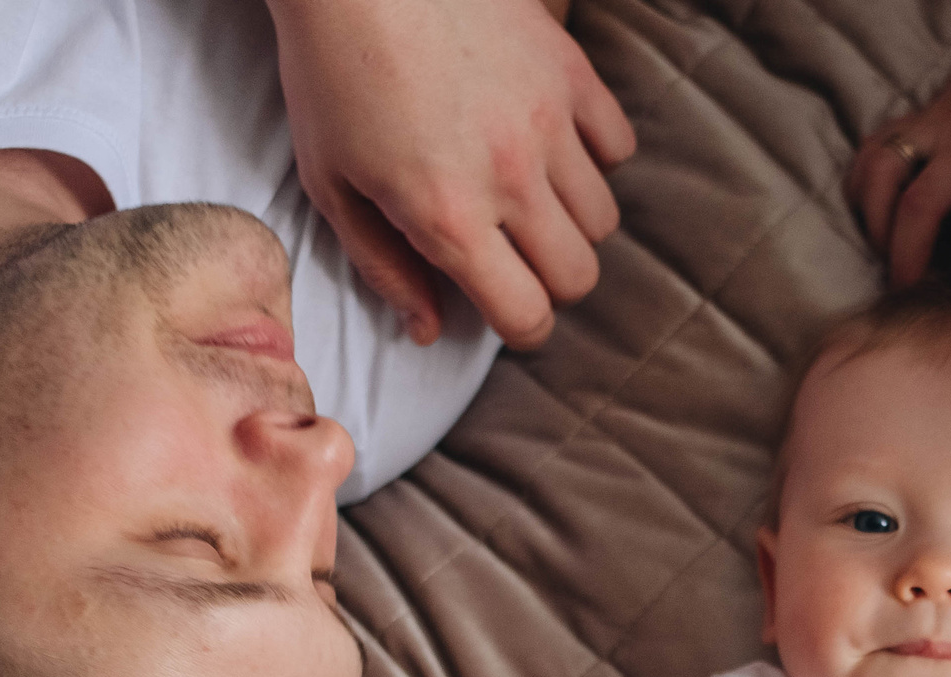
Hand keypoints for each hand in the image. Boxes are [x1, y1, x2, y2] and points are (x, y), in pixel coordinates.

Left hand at [268, 0, 636, 348]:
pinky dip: (594, 157)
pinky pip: (619, 146)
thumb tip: (429, 329)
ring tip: (530, 198)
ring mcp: (548, 121)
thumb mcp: (331, 181)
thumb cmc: (331, 72)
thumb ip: (382, 265)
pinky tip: (552, 145)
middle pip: (578, 276)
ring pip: (604, 219)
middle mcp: (510, 177)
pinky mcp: (570, 73)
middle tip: (515, 255)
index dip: (520, 327)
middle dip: (549, 281)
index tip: (506, 310)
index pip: (527, 316)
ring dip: (571, 222)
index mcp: (447, 217)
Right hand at [846, 0, 950, 283]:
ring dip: (878, 227)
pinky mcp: (926, 108)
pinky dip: (865, 183)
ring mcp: (939, 122)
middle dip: (908, 268)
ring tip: (891, 258)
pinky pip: (876, 147)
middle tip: (913, 303)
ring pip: (883, 179)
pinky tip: (877, 211)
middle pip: (917, 214)